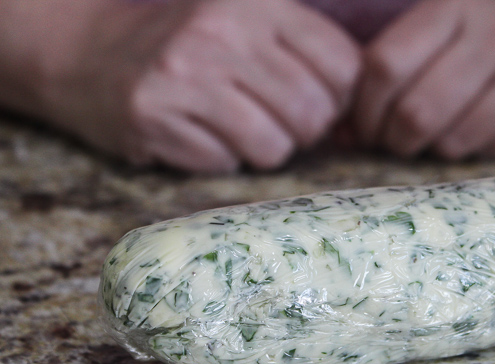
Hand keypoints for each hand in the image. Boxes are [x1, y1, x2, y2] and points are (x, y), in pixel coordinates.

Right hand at [23, 0, 360, 171]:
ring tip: (237, 129)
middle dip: (303, 132)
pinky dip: (221, 159)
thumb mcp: (245, 22)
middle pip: (312, 114)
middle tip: (276, 122)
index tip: (317, 103)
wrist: (87, 54)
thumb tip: (355, 116)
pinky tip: (198, 135)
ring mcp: (184, 75)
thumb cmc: (186, 46)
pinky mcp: (154, 117)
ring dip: (263, 150)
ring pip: (274, 147)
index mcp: (256, 2)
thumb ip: (303, 54)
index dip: (340, 98)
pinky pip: (225, 164)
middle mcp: (221, 32)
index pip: (343, 67)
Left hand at [352, 0, 494, 159]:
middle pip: (415, 112)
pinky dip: (476, 154)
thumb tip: (339, 132)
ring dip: (434, 149)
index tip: (362, 126)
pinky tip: (483, 132)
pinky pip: (493, 154)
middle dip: (393, 140)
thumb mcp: (446, 29)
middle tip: (395, 141)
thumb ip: (392, 66)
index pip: (385, 66)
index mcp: (459, 2)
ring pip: (452, 141)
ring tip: (440, 134)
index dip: (363, 109)